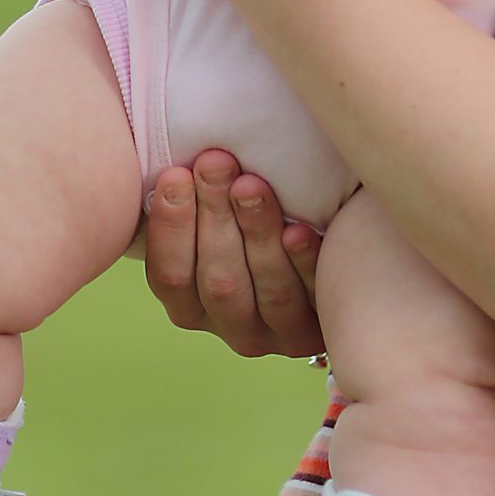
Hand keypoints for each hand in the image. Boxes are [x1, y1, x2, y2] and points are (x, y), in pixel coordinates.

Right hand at [142, 152, 325, 358]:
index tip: (175, 175)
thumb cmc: (247, 228)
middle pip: (219, 281)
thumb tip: (165, 162)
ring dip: (257, 232)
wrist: (330, 260)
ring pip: (268, 290)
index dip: (170, 227)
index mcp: (191, 308)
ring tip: (251, 184)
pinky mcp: (323, 325)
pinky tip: (299, 229)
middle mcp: (232, 328)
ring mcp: (280, 333)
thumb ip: (190, 203)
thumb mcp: (212, 222)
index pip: (170, 276)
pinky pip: (316, 297)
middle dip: (214, 215)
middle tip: (215, 163)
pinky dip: (304, 262)